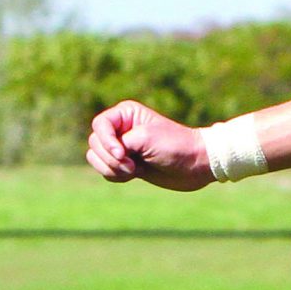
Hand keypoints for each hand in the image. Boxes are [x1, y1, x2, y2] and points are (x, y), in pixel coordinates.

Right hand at [86, 100, 211, 190]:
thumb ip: (116, 143)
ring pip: (95, 158)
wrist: (195, 165)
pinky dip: (116, 176)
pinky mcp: (125, 164)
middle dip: (111, 158)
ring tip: (134, 170)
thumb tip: (98, 155)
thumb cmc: (174, 147)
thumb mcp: (144, 138)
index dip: (106, 141)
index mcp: (126, 114)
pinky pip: (105, 171)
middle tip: (133, 165)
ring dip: (112, 168)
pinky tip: (136, 175)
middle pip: (95, 143)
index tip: (122, 153)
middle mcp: (121, 129)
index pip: (99, 125)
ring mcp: (122, 148)